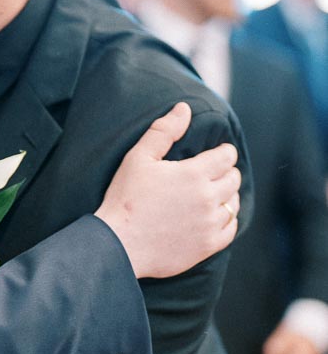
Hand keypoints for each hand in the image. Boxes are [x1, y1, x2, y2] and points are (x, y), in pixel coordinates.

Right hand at [95, 102, 241, 279]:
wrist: (118, 244)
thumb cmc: (125, 198)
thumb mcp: (138, 158)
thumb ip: (163, 131)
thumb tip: (184, 108)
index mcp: (194, 173)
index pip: (227, 156)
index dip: (223, 151)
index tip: (216, 153)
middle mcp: (208, 198)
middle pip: (233, 178)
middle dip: (226, 171)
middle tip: (212, 172)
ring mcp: (210, 224)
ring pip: (234, 203)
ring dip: (226, 195)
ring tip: (211, 194)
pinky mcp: (208, 245)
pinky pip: (230, 228)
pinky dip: (226, 220)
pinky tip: (212, 217)